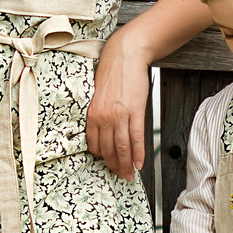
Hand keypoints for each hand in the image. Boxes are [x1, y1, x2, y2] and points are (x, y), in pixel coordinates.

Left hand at [84, 32, 148, 180]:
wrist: (125, 56)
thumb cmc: (114, 75)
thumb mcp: (100, 97)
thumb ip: (101, 115)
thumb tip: (106, 133)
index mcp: (93, 114)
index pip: (95, 145)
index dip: (103, 159)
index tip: (109, 165)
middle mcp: (103, 117)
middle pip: (108, 150)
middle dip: (115, 166)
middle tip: (121, 176)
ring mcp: (119, 115)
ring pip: (122, 147)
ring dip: (126, 164)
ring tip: (130, 174)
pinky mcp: (134, 111)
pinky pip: (136, 138)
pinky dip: (138, 154)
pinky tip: (139, 163)